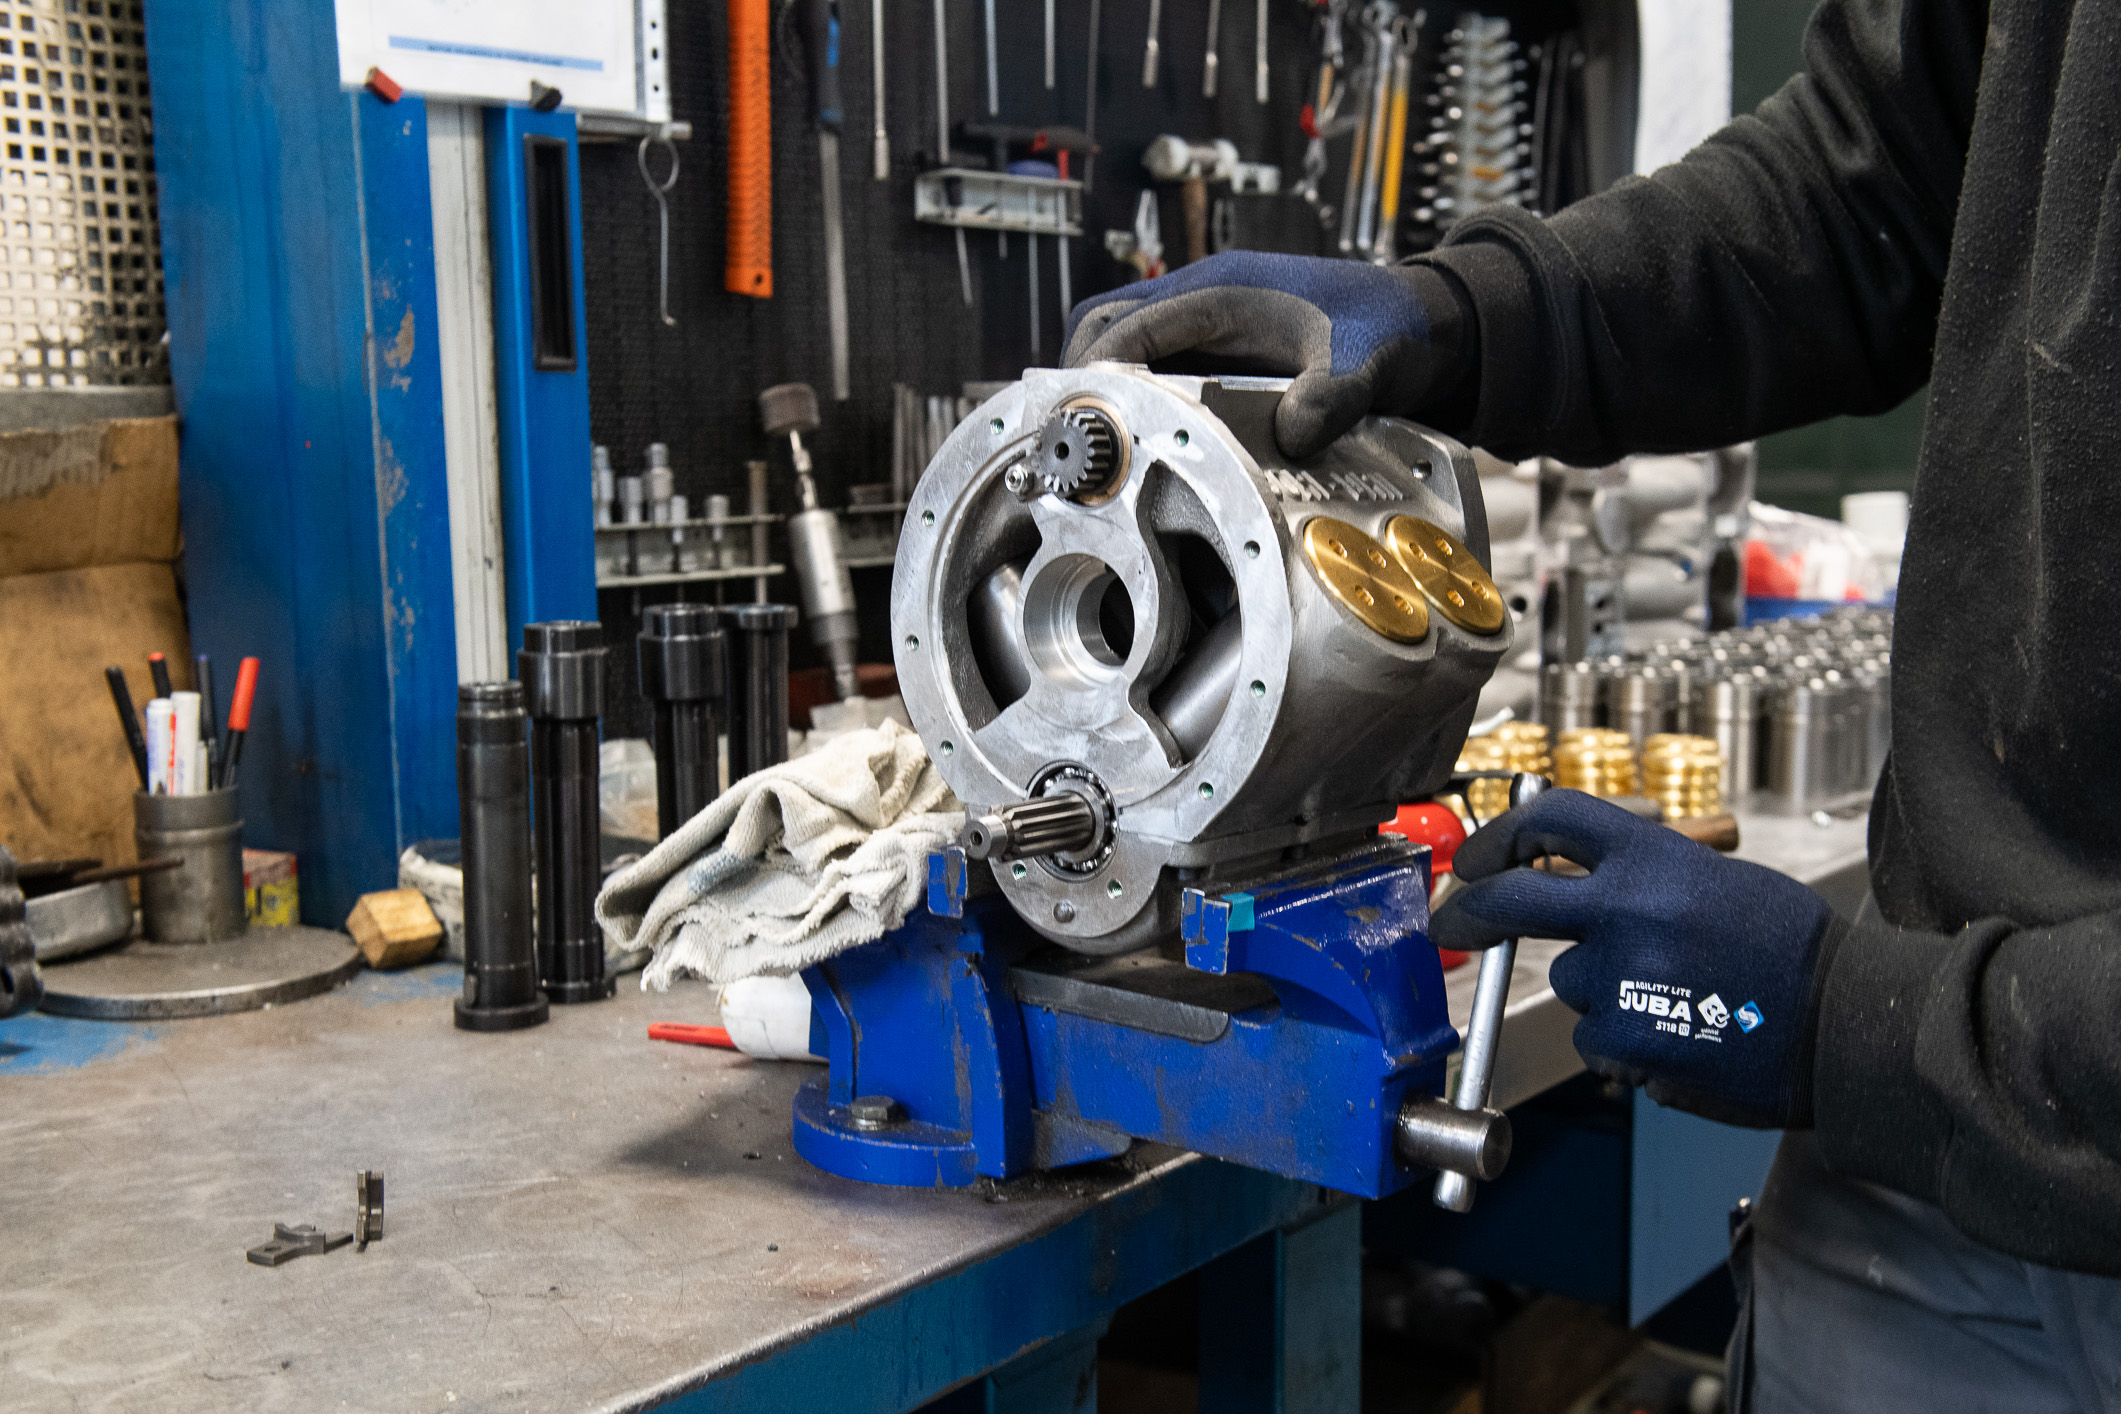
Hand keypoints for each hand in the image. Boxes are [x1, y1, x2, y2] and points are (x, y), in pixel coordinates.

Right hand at [1061, 251, 1472, 458]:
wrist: (1426, 320)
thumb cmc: (1393, 327)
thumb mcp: (1369, 364)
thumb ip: (1333, 399)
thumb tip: (1292, 435)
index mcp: (1225, 290)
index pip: (1130, 323)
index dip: (1094, 371)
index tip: (1076, 419)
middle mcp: (1204, 300)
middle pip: (1107, 324)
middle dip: (1080, 376)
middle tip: (1075, 439)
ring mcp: (1208, 324)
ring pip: (1127, 344)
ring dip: (1106, 388)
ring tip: (1098, 448)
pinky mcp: (1218, 349)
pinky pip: (1158, 365)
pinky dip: (1138, 399)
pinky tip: (1144, 445)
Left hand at [1429, 790, 1843, 1128]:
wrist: (1846, 1023)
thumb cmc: (1788, 950)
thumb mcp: (1716, 878)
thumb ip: (1643, 871)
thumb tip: (1565, 870)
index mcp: (1654, 857)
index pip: (1549, 820)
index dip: (1499, 836)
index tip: (1476, 861)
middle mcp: (1628, 907)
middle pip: (1510, 900)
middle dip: (1466, 914)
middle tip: (1450, 927)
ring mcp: (1622, 975)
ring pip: (1571, 982)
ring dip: (1605, 992)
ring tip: (1678, 998)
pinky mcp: (1626, 1039)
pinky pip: (1596, 1037)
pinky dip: (1625, 1042)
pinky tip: (1681, 1035)